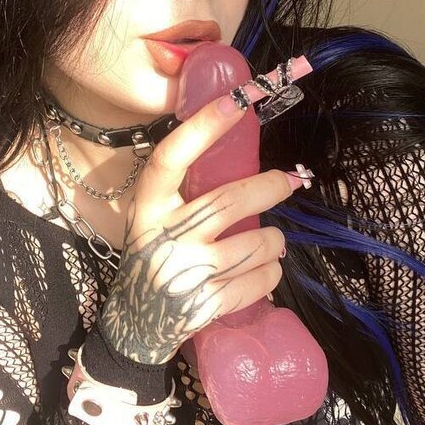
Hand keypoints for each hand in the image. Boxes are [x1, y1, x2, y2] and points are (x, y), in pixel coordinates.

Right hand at [99, 92, 301, 364]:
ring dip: (275, 240)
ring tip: (275, 240)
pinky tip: (265, 269)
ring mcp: (183, 275)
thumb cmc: (155, 254)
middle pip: (227, 202)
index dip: (203, 128)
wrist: (135, 322)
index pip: (171, 158)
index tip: (237, 102)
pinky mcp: (204, 306)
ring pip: (253, 245)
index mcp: (147, 207)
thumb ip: (185, 190)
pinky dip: (270, 273)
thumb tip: (239, 144)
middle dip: (268, 188)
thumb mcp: (156, 217)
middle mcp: (161, 238)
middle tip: (289, 181)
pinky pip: (258, 282)